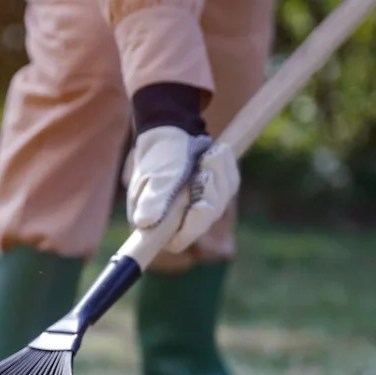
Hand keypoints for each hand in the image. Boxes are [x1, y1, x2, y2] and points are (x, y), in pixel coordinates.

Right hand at [124, 126, 238, 252]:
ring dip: (218, 175)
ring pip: (220, 202)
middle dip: (208, 192)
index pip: (177, 241)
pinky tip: (215, 152)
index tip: (199, 205)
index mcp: (158, 223)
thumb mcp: (155, 176)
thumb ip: (152, 199)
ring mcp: (201, 208)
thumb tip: (145, 223)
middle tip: (204, 167)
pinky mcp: (218, 193)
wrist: (172, 132)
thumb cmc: (159, 156)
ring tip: (207, 155)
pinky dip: (226, 166)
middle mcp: (180, 221)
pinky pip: (230, 185)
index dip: (191, 227)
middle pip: (205, 221)